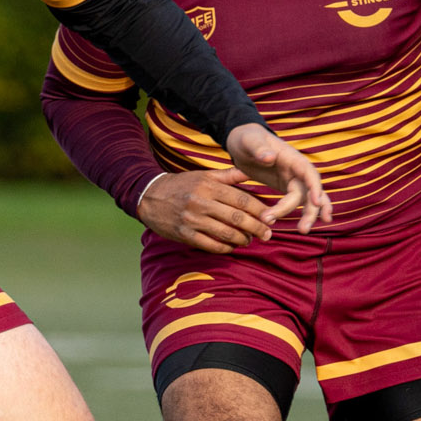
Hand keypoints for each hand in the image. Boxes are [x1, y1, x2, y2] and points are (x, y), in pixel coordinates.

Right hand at [135, 168, 273, 253]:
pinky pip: (210, 245)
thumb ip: (229, 175)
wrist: (149, 196)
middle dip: (256, 228)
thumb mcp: (204, 175)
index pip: (241, 200)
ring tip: (249, 240)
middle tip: (267, 234)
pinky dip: (224, 248)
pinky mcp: (184, 234)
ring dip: (242, 240)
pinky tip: (231, 247)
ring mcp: (192, 220)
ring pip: (226, 234)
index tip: (270, 217)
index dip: (259, 210)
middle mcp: (201, 202)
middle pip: (237, 218)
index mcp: (209, 186)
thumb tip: (252, 172)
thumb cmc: (182, 185)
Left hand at [223, 123, 332, 232]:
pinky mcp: (288, 186)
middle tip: (302, 229)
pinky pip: (299, 201)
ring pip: (307, 199)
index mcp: (291, 157)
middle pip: (309, 191)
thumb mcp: (249, 141)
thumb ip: (258, 149)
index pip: (308, 172)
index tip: (316, 201)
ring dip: (309, 215)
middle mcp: (297, 169)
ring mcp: (294, 178)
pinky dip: (305, 212)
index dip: (314, 186)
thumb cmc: (246, 138)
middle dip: (309, 209)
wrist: (243, 141)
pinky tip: (305, 226)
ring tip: (303, 230)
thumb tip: (270, 157)